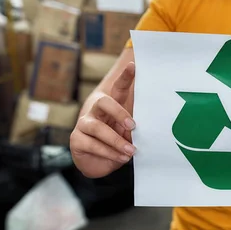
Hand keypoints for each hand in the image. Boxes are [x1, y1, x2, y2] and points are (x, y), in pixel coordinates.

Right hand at [70, 62, 136, 178]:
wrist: (98, 163)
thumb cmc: (118, 143)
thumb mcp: (129, 133)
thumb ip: (135, 127)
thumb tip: (154, 126)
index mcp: (111, 105)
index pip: (118, 88)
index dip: (125, 77)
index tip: (133, 66)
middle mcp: (96, 111)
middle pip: (104, 102)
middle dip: (118, 112)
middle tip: (133, 126)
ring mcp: (84, 124)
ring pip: (97, 128)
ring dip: (116, 140)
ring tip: (131, 151)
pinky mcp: (76, 139)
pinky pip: (92, 144)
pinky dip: (108, 153)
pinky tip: (120, 157)